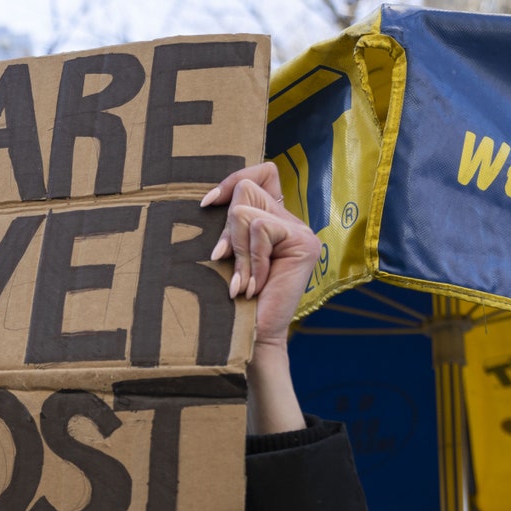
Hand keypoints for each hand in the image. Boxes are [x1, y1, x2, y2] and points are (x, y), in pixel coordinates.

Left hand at [200, 163, 319, 433]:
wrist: (251, 337)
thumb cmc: (232, 302)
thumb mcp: (228, 256)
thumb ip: (231, 226)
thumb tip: (210, 200)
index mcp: (275, 221)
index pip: (263, 173)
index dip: (234, 180)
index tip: (207, 204)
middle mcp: (292, 222)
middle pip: (249, 189)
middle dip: (228, 227)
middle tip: (226, 262)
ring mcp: (301, 232)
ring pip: (249, 210)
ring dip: (237, 248)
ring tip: (242, 281)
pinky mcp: (303, 243)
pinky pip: (261, 229)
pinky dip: (249, 258)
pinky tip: (253, 285)